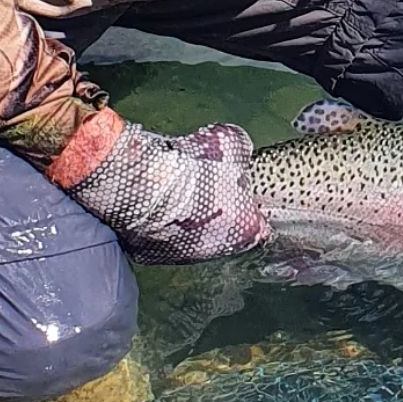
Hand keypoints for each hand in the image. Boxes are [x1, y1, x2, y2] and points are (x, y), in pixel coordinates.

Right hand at [54, 112, 270, 264]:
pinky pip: (161, 241)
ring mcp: (183, 257)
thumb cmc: (191, 165)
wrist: (143, 180)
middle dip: (218, 214)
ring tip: (176, 195)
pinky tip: (154, 205)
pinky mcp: (151, 256)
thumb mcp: (230, 144)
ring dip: (189, 222)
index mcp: (244, 228)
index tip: (239, 192)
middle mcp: (217, 250)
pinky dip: (160, 227)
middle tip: (204, 189)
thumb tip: (240, 153)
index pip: (259, 225)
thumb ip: (243, 154)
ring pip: (192, 239)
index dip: (248, 206)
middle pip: (224, 233)